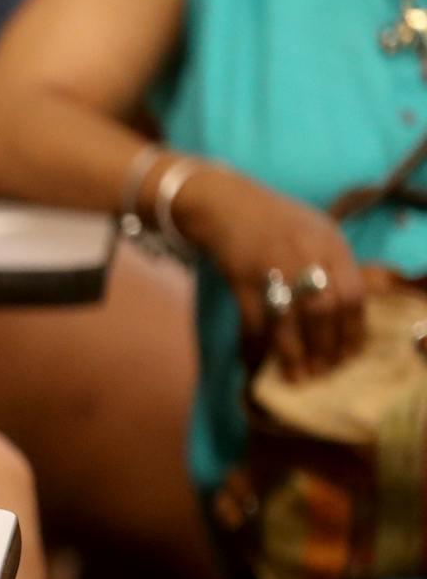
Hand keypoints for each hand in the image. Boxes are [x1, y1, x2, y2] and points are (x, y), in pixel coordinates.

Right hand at [175, 166, 365, 378]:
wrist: (224, 203)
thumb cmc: (271, 220)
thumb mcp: (314, 232)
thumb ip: (332, 265)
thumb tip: (342, 313)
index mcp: (330, 243)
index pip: (353, 294)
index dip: (352, 330)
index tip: (348, 355)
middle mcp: (306, 253)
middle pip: (325, 310)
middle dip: (325, 347)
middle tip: (322, 371)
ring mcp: (273, 265)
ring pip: (292, 319)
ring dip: (295, 353)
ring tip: (296, 375)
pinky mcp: (242, 276)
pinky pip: (254, 319)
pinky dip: (256, 344)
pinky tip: (257, 362)